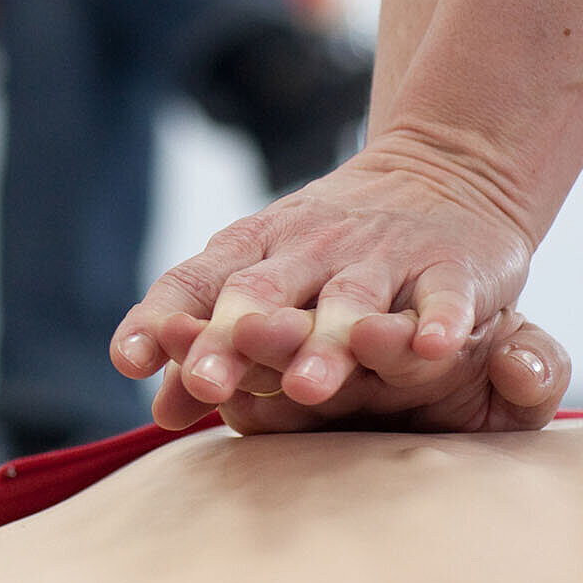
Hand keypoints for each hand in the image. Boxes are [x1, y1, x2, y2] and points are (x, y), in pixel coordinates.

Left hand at [111, 147, 535, 422]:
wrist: (445, 168)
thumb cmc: (330, 251)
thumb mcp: (264, 286)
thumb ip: (210, 350)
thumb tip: (160, 414)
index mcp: (253, 250)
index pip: (194, 280)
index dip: (161, 318)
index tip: (131, 361)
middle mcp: (310, 249)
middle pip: (262, 295)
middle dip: (231, 339)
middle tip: (205, 384)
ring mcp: (383, 256)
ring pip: (349, 302)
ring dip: (327, 343)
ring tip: (307, 387)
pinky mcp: (452, 268)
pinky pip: (445, 297)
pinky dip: (440, 320)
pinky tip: (431, 347)